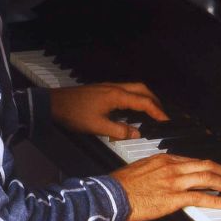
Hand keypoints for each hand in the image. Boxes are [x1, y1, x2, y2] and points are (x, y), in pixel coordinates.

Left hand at [48, 82, 167, 139]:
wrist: (53, 103)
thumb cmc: (74, 114)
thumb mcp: (97, 127)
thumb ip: (119, 130)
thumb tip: (137, 133)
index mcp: (117, 96)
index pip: (144, 102)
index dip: (158, 112)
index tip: (167, 121)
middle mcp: (115, 88)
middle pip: (143, 89)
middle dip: (155, 101)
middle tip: (162, 115)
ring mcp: (108, 87)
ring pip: (134, 88)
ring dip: (145, 98)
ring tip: (151, 112)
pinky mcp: (103, 89)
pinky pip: (125, 91)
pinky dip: (135, 98)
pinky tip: (132, 109)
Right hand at [112, 153, 220, 220]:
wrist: (111, 195)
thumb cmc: (120, 185)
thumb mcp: (140, 169)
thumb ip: (157, 170)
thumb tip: (165, 176)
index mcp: (165, 159)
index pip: (195, 160)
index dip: (212, 167)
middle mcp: (172, 167)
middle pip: (207, 166)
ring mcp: (174, 182)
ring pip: (209, 178)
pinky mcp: (173, 198)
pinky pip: (201, 197)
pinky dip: (217, 199)